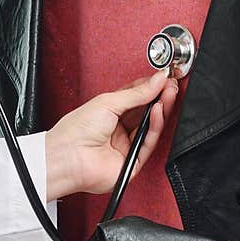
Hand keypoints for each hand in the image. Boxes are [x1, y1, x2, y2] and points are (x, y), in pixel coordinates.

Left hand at [44, 68, 179, 200]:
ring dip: (160, 109)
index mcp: (108, 112)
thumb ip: (136, 93)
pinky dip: (155, 126)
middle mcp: (118, 129)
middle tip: (171, 85)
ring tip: (168, 94)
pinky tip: (158, 111)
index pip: (135, 97)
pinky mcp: (132, 162)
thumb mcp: (108, 102)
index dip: (150, 87)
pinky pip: (148, 143)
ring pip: (150, 127)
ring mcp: (125, 145)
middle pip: (145, 112)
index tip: (163, 77)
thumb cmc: (77, 130)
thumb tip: (156, 80)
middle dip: (159, 97)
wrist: (69, 156)